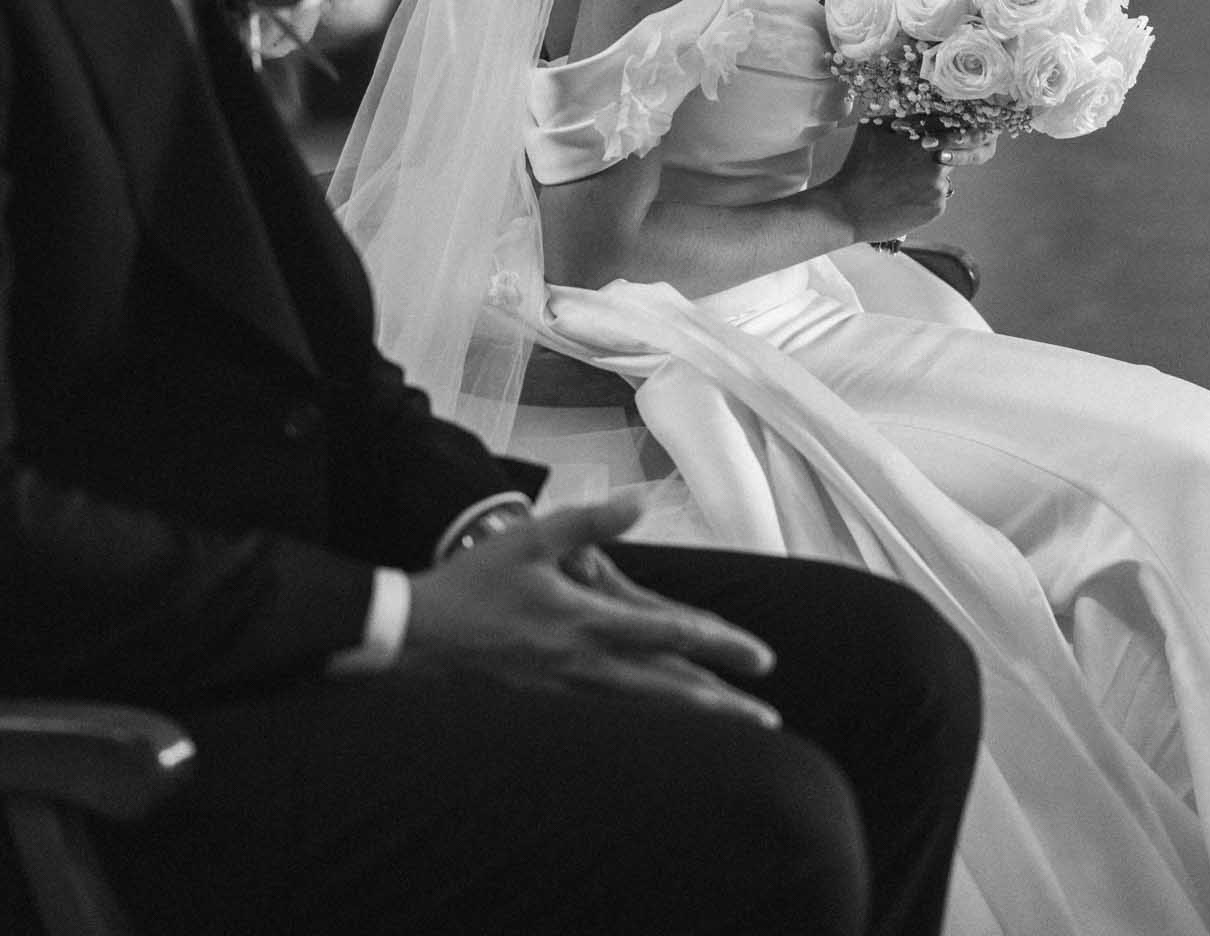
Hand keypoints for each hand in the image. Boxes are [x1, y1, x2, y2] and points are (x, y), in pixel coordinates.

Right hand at [406, 498, 780, 727]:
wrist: (417, 640)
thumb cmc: (474, 585)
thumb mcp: (532, 539)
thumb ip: (591, 521)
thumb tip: (642, 500)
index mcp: (588, 623)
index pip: (672, 636)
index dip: (722, 646)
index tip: (764, 659)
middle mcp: (586, 668)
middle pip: (671, 691)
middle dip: (724, 706)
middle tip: (769, 718)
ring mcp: (569, 697)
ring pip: (647, 714)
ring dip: (695, 723)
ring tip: (734, 732)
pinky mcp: (552, 712)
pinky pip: (616, 723)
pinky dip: (652, 729)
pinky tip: (666, 731)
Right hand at [831, 122, 995, 242]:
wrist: (849, 209)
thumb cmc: (858, 167)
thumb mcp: (872, 129)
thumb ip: (899, 117)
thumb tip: (913, 108)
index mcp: (925, 141)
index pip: (950, 129)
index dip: (946, 130)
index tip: (944, 132)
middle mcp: (938, 164)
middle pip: (950, 153)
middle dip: (939, 153)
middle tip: (919, 159)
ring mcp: (939, 188)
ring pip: (943, 176)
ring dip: (930, 176)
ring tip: (903, 181)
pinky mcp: (936, 209)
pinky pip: (937, 197)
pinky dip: (925, 196)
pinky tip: (903, 197)